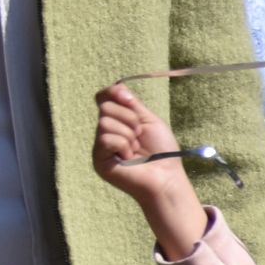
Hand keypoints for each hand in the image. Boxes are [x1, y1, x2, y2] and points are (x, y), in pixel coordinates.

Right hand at [93, 83, 204, 235]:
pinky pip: (106, 139)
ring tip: (135, 149)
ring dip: (128, 134)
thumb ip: (131, 104)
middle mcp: (105, 132)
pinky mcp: (98, 159)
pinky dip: (122, 145)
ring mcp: (100, 146)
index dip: (113, 93)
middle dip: (129, 118)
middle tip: (140, 135)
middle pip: (105, 107)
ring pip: (105, 123)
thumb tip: (118, 88)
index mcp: (117, 121)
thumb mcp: (148, 120)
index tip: (128, 98)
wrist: (166, 176)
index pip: (103, 97)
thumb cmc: (161, 151)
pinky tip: (128, 158)